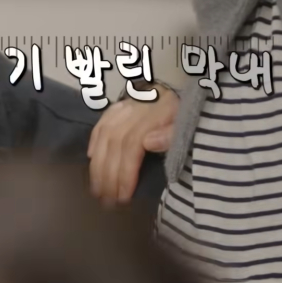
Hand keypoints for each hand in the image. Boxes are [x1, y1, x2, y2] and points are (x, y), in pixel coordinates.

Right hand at [88, 86, 178, 205]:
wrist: (188, 81)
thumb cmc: (190, 110)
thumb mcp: (189, 120)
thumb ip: (172, 132)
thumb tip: (149, 143)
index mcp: (155, 113)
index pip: (131, 145)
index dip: (125, 172)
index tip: (124, 196)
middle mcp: (135, 109)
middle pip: (114, 144)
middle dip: (109, 176)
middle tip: (108, 201)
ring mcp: (126, 105)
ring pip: (104, 135)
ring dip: (98, 165)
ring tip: (97, 188)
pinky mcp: (120, 105)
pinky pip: (101, 122)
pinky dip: (94, 140)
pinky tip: (92, 158)